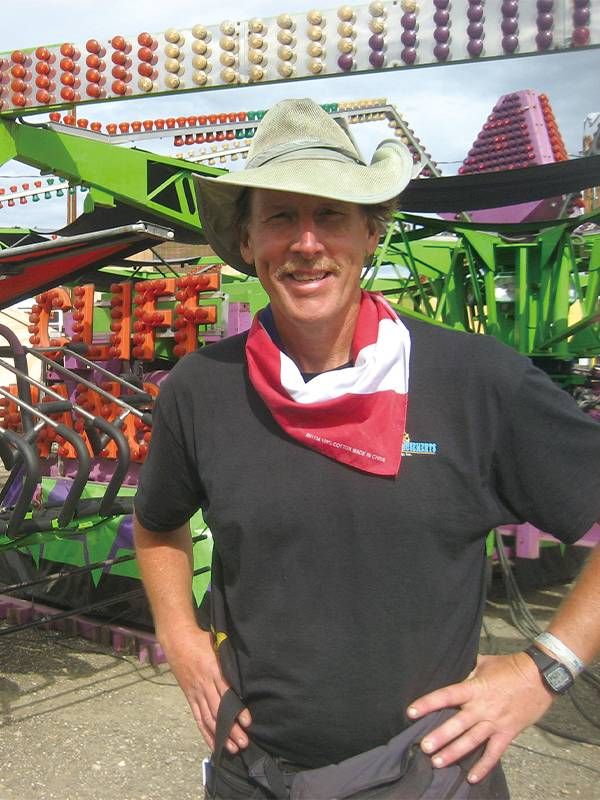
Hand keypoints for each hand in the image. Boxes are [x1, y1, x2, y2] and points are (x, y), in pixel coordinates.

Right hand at [160, 626, 251, 753]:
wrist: (177, 640)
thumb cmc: (200, 640)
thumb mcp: (218, 646)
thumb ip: (228, 662)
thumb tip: (242, 676)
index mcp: (213, 670)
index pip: (227, 694)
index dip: (237, 710)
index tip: (247, 721)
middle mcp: (204, 684)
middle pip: (218, 711)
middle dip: (231, 728)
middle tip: (243, 742)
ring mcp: (195, 692)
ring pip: (208, 718)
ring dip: (220, 735)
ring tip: (232, 747)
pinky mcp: (189, 697)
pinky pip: (198, 717)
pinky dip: (206, 732)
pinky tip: (214, 743)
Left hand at [406, 652, 554, 783]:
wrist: (541, 676)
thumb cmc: (511, 666)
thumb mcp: (485, 663)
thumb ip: (469, 672)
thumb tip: (456, 675)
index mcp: (475, 688)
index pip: (446, 696)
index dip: (428, 704)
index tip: (411, 711)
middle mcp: (482, 707)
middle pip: (457, 724)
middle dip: (440, 736)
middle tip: (424, 747)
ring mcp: (495, 722)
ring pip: (472, 740)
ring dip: (454, 753)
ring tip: (437, 762)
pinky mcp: (508, 733)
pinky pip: (494, 753)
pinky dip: (484, 766)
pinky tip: (472, 777)